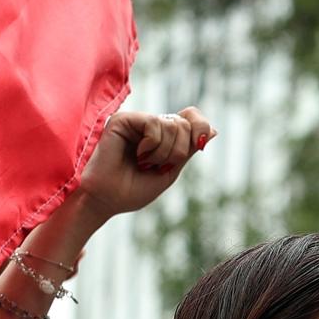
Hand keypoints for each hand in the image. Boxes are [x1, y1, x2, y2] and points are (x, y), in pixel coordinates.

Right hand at [74, 106, 214, 221]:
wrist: (105, 200)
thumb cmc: (132, 190)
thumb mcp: (170, 171)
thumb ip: (189, 149)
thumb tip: (213, 129)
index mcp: (163, 136)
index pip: (193, 117)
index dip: (201, 128)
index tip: (198, 146)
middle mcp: (151, 124)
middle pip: (186, 124)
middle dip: (178, 151)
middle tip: (157, 165)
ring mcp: (137, 120)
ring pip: (173, 125)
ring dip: (163, 152)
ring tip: (144, 163)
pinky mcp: (124, 119)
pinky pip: (154, 123)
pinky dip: (152, 145)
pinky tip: (138, 154)